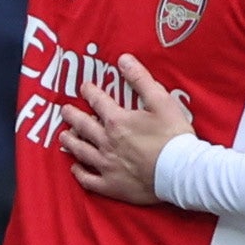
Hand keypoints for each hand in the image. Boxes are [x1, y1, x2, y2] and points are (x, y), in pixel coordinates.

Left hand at [60, 54, 192, 204]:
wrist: (180, 172)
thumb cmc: (174, 136)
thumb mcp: (161, 102)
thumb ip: (141, 79)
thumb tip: (123, 59)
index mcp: (117, 121)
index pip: (97, 101)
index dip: (89, 92)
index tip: (84, 87)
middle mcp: (106, 142)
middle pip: (83, 126)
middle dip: (72, 116)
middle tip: (64, 111)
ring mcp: (106, 165)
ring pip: (81, 152)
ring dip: (70, 142)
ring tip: (64, 136)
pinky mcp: (111, 185)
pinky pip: (88, 179)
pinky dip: (79, 172)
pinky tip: (75, 167)